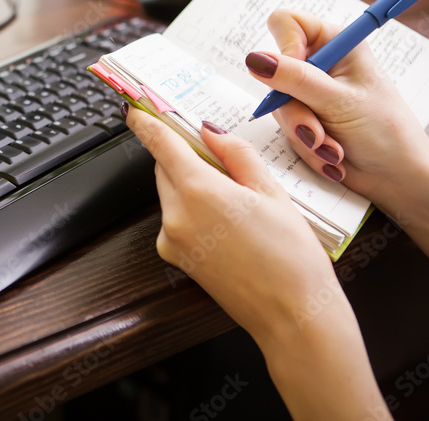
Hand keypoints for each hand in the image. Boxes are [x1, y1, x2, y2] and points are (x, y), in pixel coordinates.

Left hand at [124, 104, 388, 419]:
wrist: (292, 317)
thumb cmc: (292, 258)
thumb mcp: (272, 193)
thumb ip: (236, 155)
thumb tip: (209, 133)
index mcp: (199, 191)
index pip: (160, 144)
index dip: (146, 123)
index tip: (136, 110)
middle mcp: (175, 215)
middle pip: (165, 168)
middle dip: (184, 157)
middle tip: (220, 160)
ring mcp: (171, 239)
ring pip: (170, 193)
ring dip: (190, 185)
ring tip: (236, 202)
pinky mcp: (174, 257)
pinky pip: (175, 218)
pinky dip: (191, 210)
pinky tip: (228, 225)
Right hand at [245, 10, 428, 255]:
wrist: (396, 177)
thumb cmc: (384, 131)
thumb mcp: (339, 102)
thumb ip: (295, 79)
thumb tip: (254, 59)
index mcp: (336, 43)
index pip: (286, 23)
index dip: (284, 46)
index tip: (293, 74)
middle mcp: (319, 64)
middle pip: (274, 71)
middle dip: (295, 108)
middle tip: (316, 130)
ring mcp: (308, 92)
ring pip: (277, 104)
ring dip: (303, 132)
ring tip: (331, 148)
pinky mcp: (303, 117)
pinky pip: (283, 127)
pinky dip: (304, 145)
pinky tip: (329, 155)